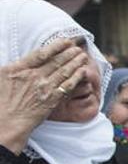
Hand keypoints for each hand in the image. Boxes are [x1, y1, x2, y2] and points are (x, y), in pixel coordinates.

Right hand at [0, 38, 89, 153]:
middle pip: (56, 61)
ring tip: (82, 56)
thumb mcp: (1, 77)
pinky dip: (76, 77)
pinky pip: (67, 85)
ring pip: (64, 71)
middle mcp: (33, 75)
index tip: (65, 41)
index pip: (41, 53)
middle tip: (78, 48)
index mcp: (18, 68)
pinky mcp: (52, 99)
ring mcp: (44, 87)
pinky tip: (83, 71)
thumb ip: (15, 67)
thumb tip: (23, 61)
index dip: (55, 46)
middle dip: (69, 53)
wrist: (6, 122)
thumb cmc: (0, 101)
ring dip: (75, 62)